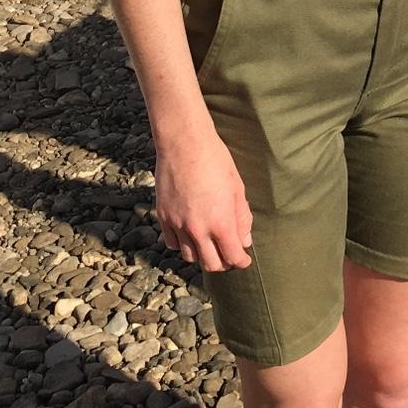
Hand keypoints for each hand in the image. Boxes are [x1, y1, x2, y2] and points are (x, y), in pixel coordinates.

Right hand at [154, 129, 252, 271]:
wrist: (184, 143)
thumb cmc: (215, 160)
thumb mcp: (237, 187)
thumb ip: (242, 217)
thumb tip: (244, 240)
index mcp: (220, 222)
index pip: (233, 257)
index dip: (241, 262)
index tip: (244, 260)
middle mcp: (197, 229)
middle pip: (211, 264)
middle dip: (224, 263)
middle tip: (229, 254)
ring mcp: (177, 225)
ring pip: (190, 257)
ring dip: (202, 255)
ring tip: (210, 244)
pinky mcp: (163, 218)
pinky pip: (172, 244)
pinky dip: (183, 245)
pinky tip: (191, 235)